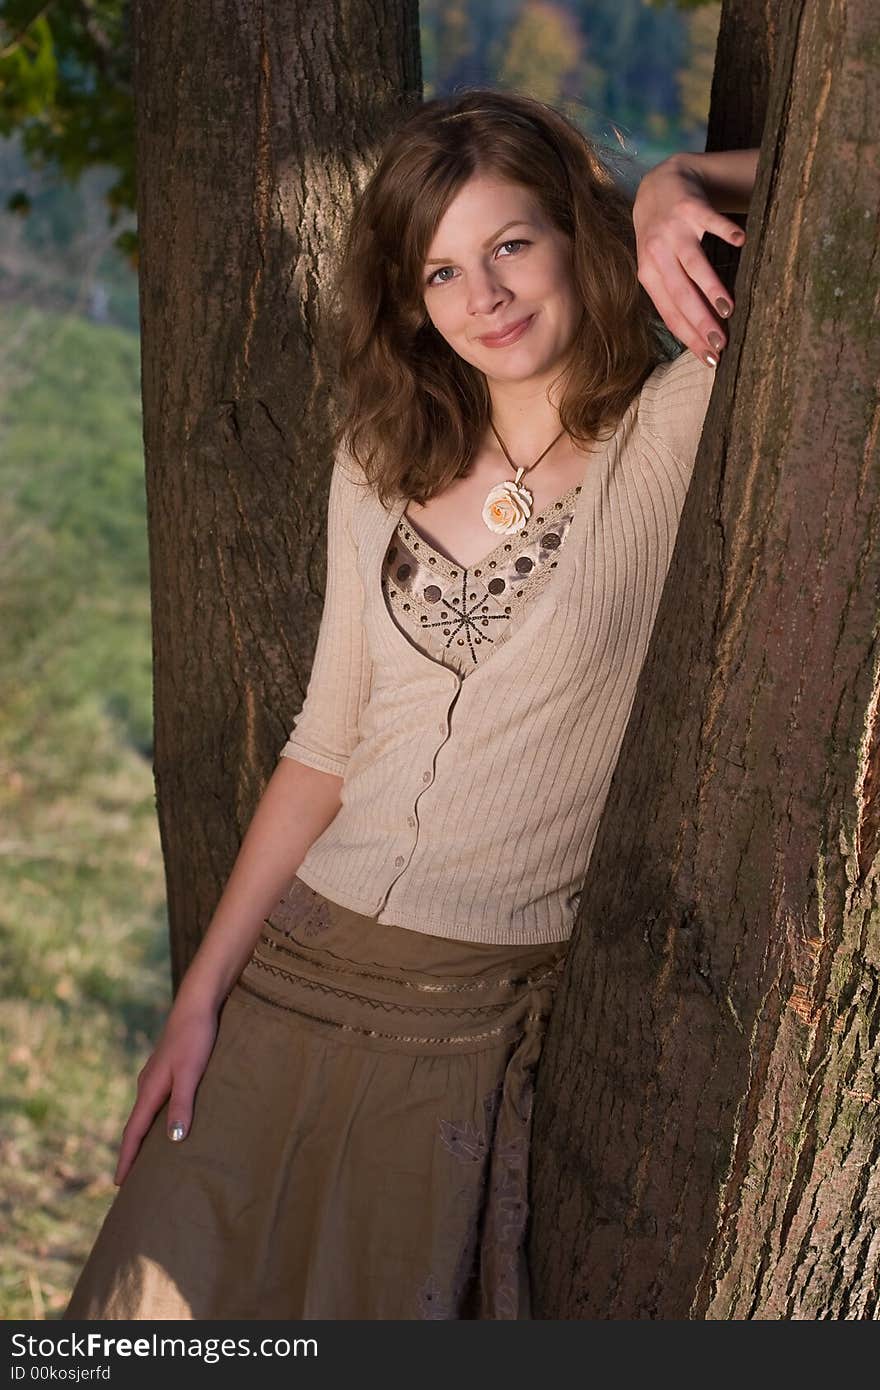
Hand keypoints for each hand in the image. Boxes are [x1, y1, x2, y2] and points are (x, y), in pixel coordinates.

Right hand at [113, 1001, 219, 1185]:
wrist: (197, 1004)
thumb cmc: (195, 1037)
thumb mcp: (190, 1073)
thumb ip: (181, 1105)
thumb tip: (173, 1140)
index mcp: (150, 1090)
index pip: (133, 1132)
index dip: (127, 1159)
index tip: (119, 1184)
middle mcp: (147, 1085)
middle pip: (135, 1126)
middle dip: (131, 1153)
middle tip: (129, 1180)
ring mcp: (155, 1076)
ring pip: (145, 1113)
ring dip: (142, 1137)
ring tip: (146, 1158)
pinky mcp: (166, 1069)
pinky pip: (155, 1102)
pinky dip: (154, 1120)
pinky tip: (165, 1122)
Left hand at [632, 155, 746, 365]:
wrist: (659, 183)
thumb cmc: (663, 235)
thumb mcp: (658, 265)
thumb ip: (673, 294)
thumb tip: (697, 335)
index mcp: (649, 274)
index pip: (669, 312)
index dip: (689, 336)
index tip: (709, 357)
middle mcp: (657, 253)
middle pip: (680, 293)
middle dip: (700, 321)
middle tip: (720, 343)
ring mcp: (674, 229)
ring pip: (692, 262)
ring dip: (710, 286)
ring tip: (726, 309)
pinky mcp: (691, 207)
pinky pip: (710, 220)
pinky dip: (725, 230)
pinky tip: (740, 242)